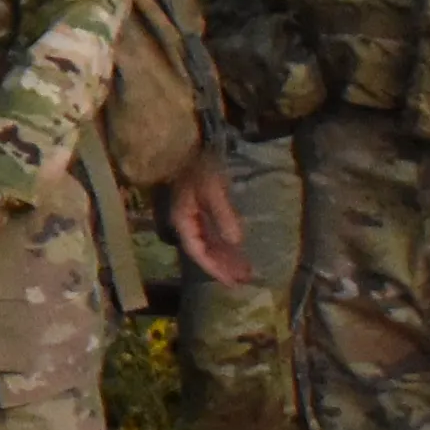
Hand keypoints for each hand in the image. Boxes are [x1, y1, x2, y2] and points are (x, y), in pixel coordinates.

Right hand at [166, 152, 254, 289]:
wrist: (188, 147)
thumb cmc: (199, 167)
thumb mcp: (213, 189)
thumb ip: (224, 215)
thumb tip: (237, 242)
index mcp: (183, 221)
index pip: (198, 252)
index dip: (214, 269)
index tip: (231, 282)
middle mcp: (186, 223)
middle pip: (204, 251)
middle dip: (222, 267)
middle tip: (243, 282)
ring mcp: (193, 217)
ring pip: (209, 244)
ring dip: (225, 258)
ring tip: (245, 271)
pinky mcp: (200, 211)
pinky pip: (212, 235)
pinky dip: (224, 246)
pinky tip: (237, 250)